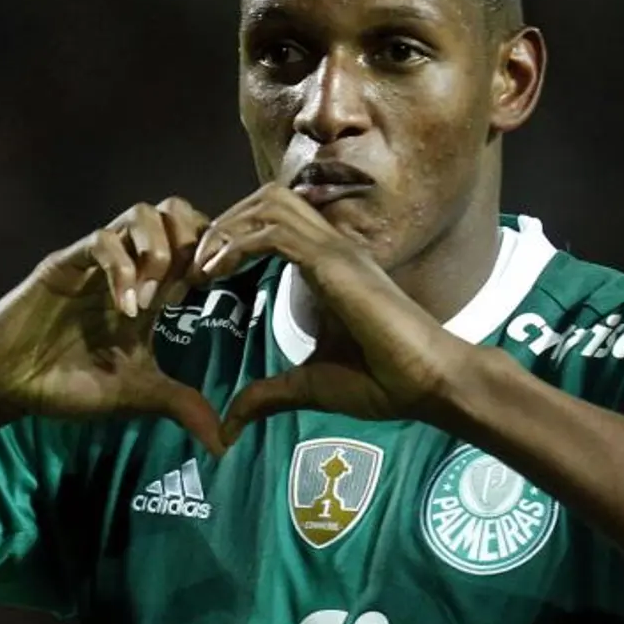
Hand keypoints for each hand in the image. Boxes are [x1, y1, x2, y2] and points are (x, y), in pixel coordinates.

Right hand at [0, 198, 227, 454]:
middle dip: (194, 240)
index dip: (216, 256)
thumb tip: (223, 441)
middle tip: (192, 284)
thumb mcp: (136, 395)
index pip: (197, 243)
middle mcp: (129, 266)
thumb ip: (180, 405)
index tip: (215, 290)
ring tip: (152, 300)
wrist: (8, 385)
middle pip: (176, 212)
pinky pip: (101, 240)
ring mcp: (96, 260)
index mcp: (151, 290)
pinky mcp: (65, 263)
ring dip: (159, 251)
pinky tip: (123, 307)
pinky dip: (121, 268)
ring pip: (143, 214)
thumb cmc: (68, 384)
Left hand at [191, 183, 466, 447]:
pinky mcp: (334, 263)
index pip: (273, 222)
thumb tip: (229, 425)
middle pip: (268, 198)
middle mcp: (332, 248)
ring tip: (200, 266)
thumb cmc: (384, 382)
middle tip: (193, 263)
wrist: (429, 383)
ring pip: (270, 204)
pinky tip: (215, 273)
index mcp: (328, 265)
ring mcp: (336, 251)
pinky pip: (276, 233)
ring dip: (227, 228)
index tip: (201, 275)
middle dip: (224, 221)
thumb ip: (267, 396)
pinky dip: (238, 244)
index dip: (232, 237)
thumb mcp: (309, 387)